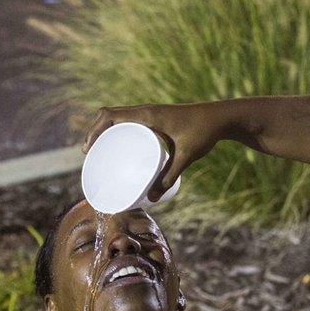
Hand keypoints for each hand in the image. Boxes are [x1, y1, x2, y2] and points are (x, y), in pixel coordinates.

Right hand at [83, 103, 224, 200]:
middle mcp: (146, 111)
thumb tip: (153, 200)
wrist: (221, 117)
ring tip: (99, 151)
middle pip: (109, 114)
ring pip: (119, 115)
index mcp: (148, 114)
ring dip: (105, 129)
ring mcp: (151, 113)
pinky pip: (130, 119)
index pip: (110, 115)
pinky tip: (120, 145)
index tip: (88, 150)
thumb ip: (169, 176)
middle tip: (90, 154)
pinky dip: (119, 128)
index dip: (94, 131)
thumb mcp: (186, 156)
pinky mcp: (156, 118)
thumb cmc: (204, 132)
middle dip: (95, 132)